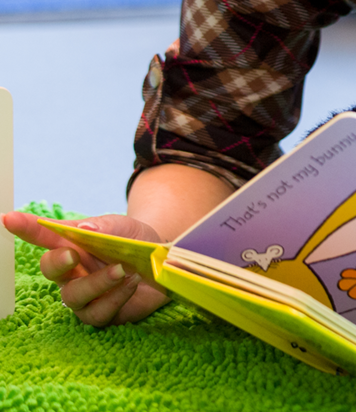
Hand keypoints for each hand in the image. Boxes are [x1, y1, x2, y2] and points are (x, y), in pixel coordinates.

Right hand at [2, 210, 169, 325]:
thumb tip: (84, 228)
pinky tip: (132, 283)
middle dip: (57, 262)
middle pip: (50, 270)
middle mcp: (73, 272)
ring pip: (74, 296)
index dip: (26, 228)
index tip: (8, 218)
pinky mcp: (102, 313)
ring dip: (97, 282)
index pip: (45, 237)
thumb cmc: (135, 242)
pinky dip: (116, 297)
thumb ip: (104, 226)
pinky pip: (98, 313)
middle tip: (74, 254)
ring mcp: (85, 296)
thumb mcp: (125, 227)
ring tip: (122, 269)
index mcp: (73, 245)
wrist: (163, 263)